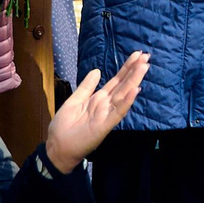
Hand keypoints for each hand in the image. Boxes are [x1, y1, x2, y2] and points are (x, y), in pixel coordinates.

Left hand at [45, 53, 148, 174]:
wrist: (57, 147)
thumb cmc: (64, 126)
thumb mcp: (74, 101)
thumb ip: (86, 86)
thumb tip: (97, 70)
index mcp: (99, 98)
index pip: (116, 81)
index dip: (126, 68)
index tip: (137, 55)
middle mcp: (106, 105)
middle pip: (123, 85)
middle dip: (134, 71)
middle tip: (146, 56)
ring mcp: (106, 115)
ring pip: (123, 96)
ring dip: (134, 81)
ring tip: (144, 68)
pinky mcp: (104, 126)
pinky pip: (116, 113)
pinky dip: (126, 103)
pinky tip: (134, 92)